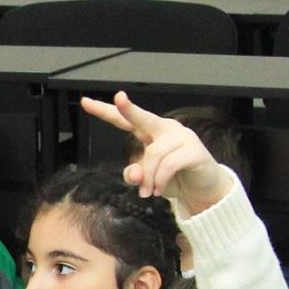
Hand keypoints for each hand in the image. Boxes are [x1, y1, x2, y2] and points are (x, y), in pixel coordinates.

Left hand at [79, 91, 234, 212]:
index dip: (106, 111)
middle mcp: (166, 129)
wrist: (203, 189)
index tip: (86, 102)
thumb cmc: (174, 178)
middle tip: (119, 97)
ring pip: (153, 154)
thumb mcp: (148, 179)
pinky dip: (160, 180)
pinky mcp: (194, 150)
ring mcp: (182, 137)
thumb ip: (135, 174)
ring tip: (149, 191)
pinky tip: (160, 189)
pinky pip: (168, 164)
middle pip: (143, 118)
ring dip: (148, 178)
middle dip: (129, 109)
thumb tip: (135, 174)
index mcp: (151, 133)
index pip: (126, 121)